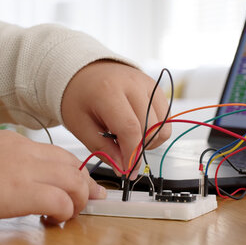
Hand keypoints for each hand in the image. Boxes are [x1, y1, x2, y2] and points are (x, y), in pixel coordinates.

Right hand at [0, 130, 105, 240]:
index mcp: (9, 140)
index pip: (54, 152)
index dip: (71, 169)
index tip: (79, 182)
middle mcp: (23, 151)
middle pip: (71, 163)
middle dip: (86, 184)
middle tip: (92, 200)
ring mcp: (24, 170)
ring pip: (74, 180)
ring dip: (79, 200)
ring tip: (70, 216)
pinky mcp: (22, 193)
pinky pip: (61, 201)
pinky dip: (65, 213)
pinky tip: (52, 223)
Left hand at [61, 61, 171, 176]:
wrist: (85, 73)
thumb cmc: (79, 97)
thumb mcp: (80, 126)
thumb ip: (102, 148)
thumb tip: (123, 168)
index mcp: (109, 91)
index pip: (130, 129)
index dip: (132, 154)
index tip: (128, 171)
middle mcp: (132, 84)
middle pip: (150, 128)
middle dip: (140, 149)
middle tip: (123, 153)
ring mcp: (147, 84)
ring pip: (163, 125)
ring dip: (150, 141)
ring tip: (130, 139)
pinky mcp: (156, 87)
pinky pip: (166, 117)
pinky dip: (156, 130)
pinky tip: (138, 128)